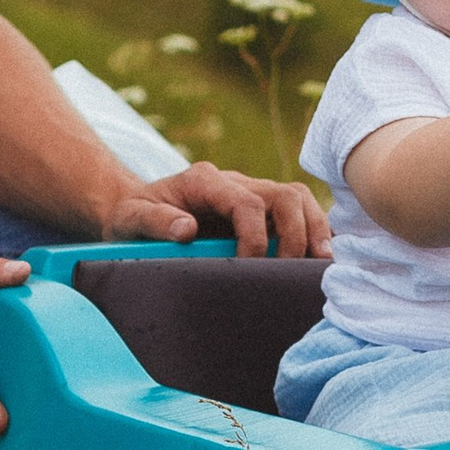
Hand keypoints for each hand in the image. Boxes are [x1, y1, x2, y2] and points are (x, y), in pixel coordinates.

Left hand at [101, 163, 333, 258]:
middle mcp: (234, 182)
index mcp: (204, 180)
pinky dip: (313, 231)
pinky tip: (320, 258)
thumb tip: (186, 229)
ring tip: (319, 264)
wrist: (136, 211)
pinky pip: (298, 212)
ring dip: (314, 230)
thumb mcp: (130, 218)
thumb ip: (154, 220)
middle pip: (286, 194)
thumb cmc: (132, 216)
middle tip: (293, 269)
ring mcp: (251, 193)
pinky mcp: (260, 210)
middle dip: (296, 233)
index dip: (255, 236)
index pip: (248, 202)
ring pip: (299, 199)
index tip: (249, 267)